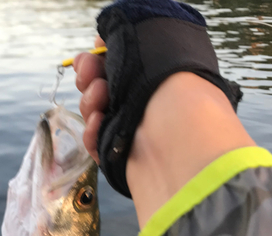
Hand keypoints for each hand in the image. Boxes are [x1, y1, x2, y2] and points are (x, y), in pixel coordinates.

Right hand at [73, 0, 242, 198]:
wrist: (181, 155)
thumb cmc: (178, 102)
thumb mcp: (155, 60)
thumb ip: (122, 49)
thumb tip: (101, 42)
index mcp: (154, 80)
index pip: (118, 66)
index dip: (100, 59)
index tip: (94, 53)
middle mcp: (141, 104)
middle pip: (100, 87)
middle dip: (90, 78)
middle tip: (92, 76)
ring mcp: (128, 131)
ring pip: (93, 113)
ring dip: (90, 102)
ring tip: (101, 100)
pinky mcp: (116, 157)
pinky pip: (93, 142)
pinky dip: (91, 132)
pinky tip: (98, 123)